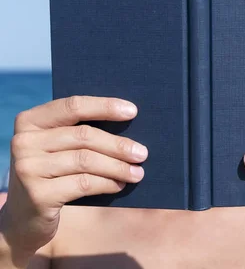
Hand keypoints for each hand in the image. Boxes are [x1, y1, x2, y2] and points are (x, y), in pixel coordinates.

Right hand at [0, 96, 146, 265]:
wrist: (22, 219)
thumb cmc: (50, 173)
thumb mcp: (55, 147)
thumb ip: (77, 131)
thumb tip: (126, 120)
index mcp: (30, 120)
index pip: (73, 106)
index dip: (105, 107)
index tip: (132, 111)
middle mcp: (24, 141)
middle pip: (84, 135)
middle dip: (117, 144)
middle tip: (142, 153)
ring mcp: (28, 168)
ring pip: (86, 160)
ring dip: (117, 166)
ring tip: (137, 172)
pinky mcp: (38, 195)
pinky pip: (83, 183)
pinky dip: (107, 183)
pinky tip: (119, 185)